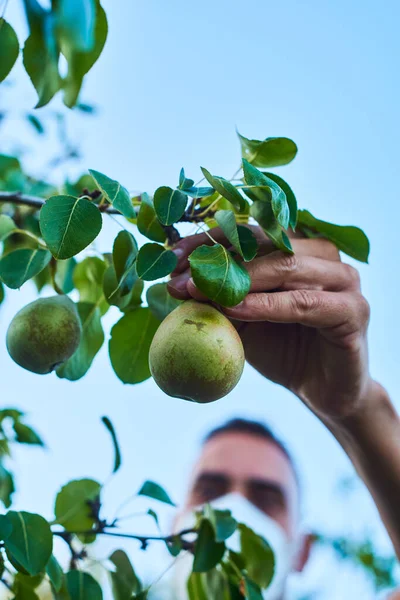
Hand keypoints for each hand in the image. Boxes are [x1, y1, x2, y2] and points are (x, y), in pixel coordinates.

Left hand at [168, 226, 373, 421]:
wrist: (321, 391)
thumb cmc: (281, 348)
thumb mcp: (242, 319)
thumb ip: (219, 297)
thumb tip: (175, 281)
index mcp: (299, 247)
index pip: (251, 232)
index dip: (210, 240)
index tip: (171, 257)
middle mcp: (324, 255)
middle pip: (267, 242)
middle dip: (218, 259)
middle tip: (180, 278)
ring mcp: (344, 279)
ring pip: (286, 267)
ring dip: (238, 279)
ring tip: (198, 292)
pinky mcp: (354, 310)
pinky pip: (303, 303)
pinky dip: (266, 305)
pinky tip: (234, 310)